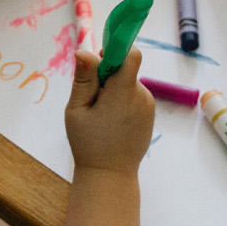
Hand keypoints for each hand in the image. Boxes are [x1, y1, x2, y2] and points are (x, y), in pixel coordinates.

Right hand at [65, 48, 154, 174]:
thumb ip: (83, 79)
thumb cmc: (88, 143)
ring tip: (101, 115)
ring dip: (114, 90)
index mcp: (123, 93)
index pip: (131, 55)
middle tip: (92, 99)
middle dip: (108, 76)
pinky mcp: (149, 114)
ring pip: (129, 83)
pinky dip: (122, 101)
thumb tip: (84, 50)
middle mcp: (141, 96)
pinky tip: (111, 121)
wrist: (110, 174)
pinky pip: (134, 96)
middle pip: (126, 69)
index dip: (116, 51)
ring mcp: (148, 106)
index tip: (99, 61)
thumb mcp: (77, 110)